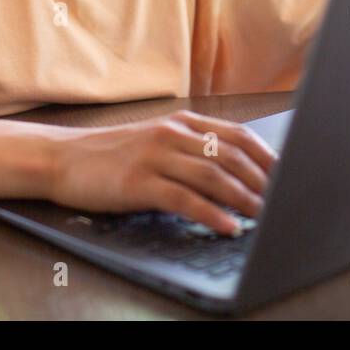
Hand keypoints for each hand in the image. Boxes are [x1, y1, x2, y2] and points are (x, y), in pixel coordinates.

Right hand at [46, 110, 278, 235]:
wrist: (62, 158)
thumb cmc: (112, 155)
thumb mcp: (156, 142)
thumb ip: (191, 149)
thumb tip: (234, 171)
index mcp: (182, 123)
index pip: (237, 135)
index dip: (266, 156)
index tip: (286, 176)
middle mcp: (172, 134)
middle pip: (230, 156)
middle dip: (261, 181)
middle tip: (282, 201)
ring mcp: (155, 156)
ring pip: (212, 176)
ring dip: (243, 198)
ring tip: (262, 215)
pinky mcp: (139, 182)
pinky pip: (185, 199)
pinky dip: (211, 214)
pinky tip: (226, 226)